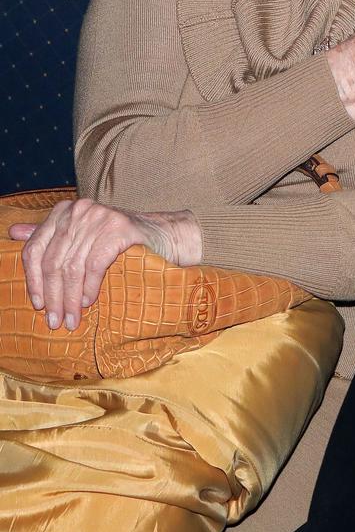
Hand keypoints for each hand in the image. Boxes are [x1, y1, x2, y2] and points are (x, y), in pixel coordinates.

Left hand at [9, 198, 202, 331]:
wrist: (164, 235)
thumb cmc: (118, 240)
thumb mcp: (80, 235)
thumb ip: (48, 234)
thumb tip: (13, 232)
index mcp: (64, 211)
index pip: (36, 249)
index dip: (34, 281)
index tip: (38, 305)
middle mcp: (79, 210)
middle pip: (54, 261)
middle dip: (53, 296)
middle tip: (55, 321)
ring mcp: (99, 217)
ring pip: (73, 267)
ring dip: (70, 298)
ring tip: (71, 319)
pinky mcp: (119, 229)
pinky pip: (95, 264)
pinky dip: (89, 286)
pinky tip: (88, 301)